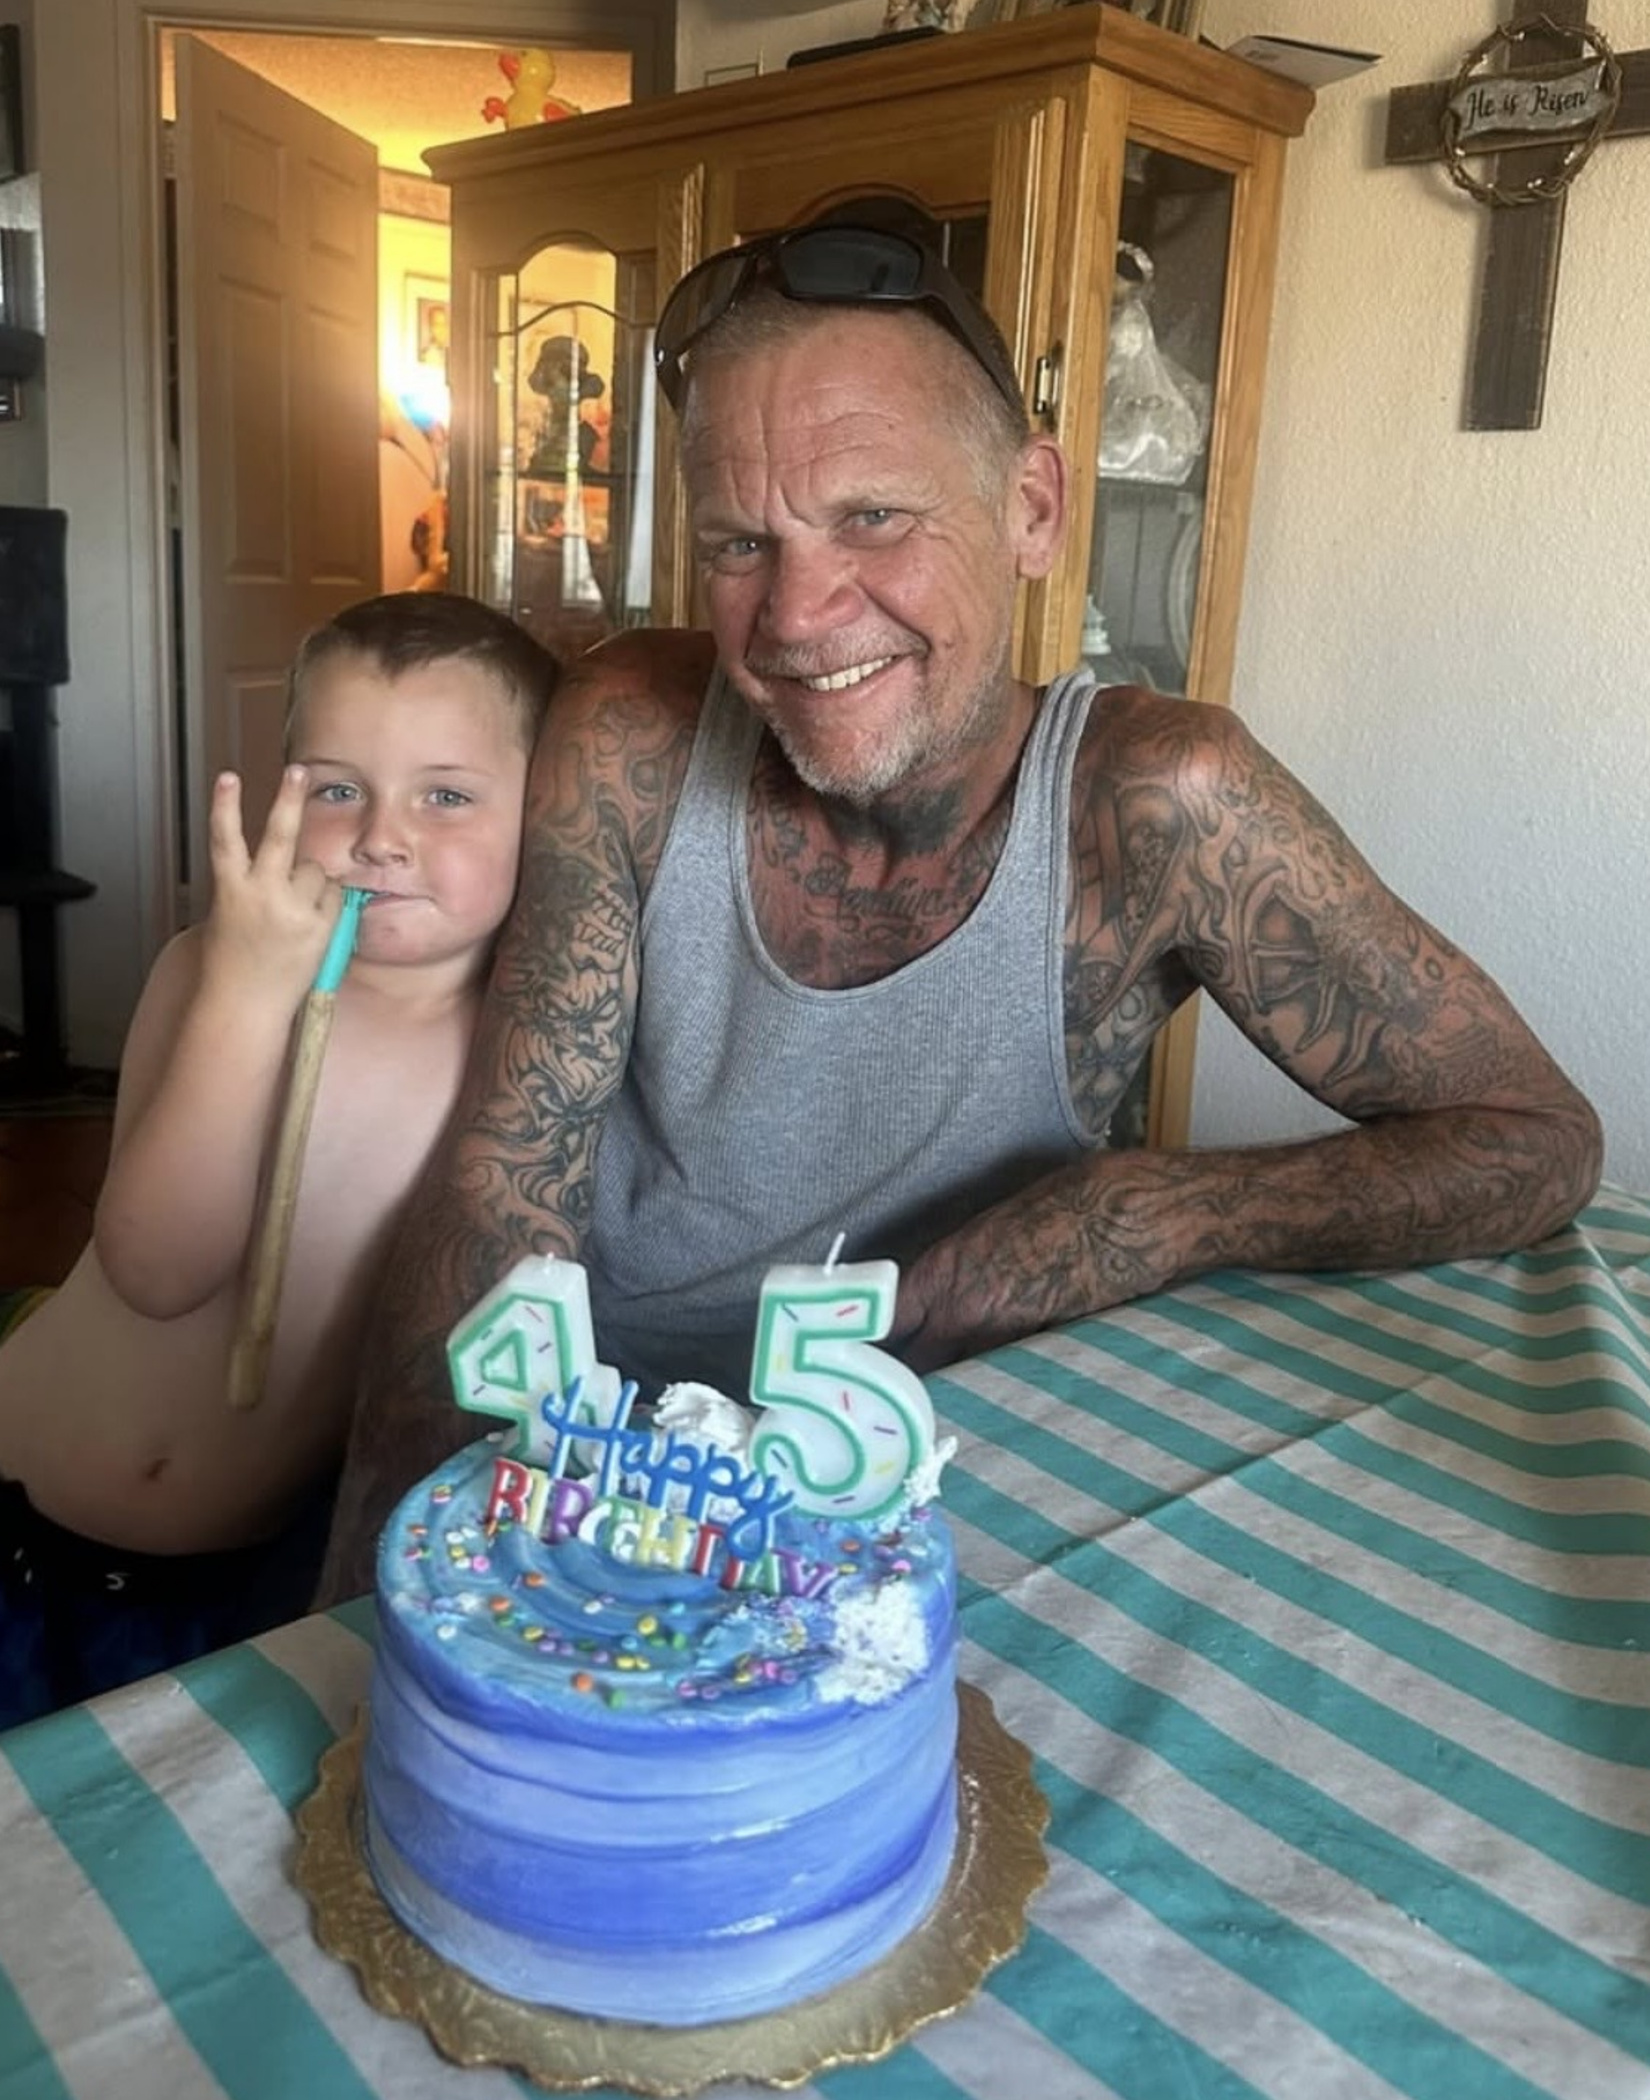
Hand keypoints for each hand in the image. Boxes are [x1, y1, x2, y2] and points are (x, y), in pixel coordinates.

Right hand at [200, 768, 342, 1011]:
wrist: (245, 1006)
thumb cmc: (234, 962)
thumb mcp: (228, 915)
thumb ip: (249, 885)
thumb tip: (284, 866)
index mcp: (230, 889)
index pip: (225, 838)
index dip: (225, 806)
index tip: (227, 776)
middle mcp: (261, 894)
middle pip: (279, 836)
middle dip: (288, 800)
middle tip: (297, 771)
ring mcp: (292, 910)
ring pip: (316, 870)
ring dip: (313, 882)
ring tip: (296, 911)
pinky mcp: (319, 927)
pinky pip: (335, 896)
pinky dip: (329, 902)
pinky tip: (314, 922)